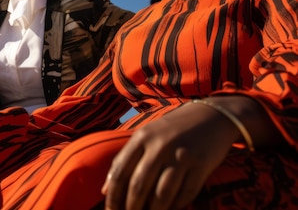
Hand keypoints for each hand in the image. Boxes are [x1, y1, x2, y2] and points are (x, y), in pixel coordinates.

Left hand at [101, 102, 239, 209]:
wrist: (211, 116)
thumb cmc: (172, 130)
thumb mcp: (145, 137)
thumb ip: (124, 160)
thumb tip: (105, 190)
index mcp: (141, 137)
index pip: (120, 172)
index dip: (113, 197)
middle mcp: (159, 146)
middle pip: (138, 186)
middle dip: (131, 208)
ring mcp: (181, 155)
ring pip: (162, 195)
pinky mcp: (201, 165)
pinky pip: (185, 194)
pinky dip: (176, 206)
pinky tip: (170, 209)